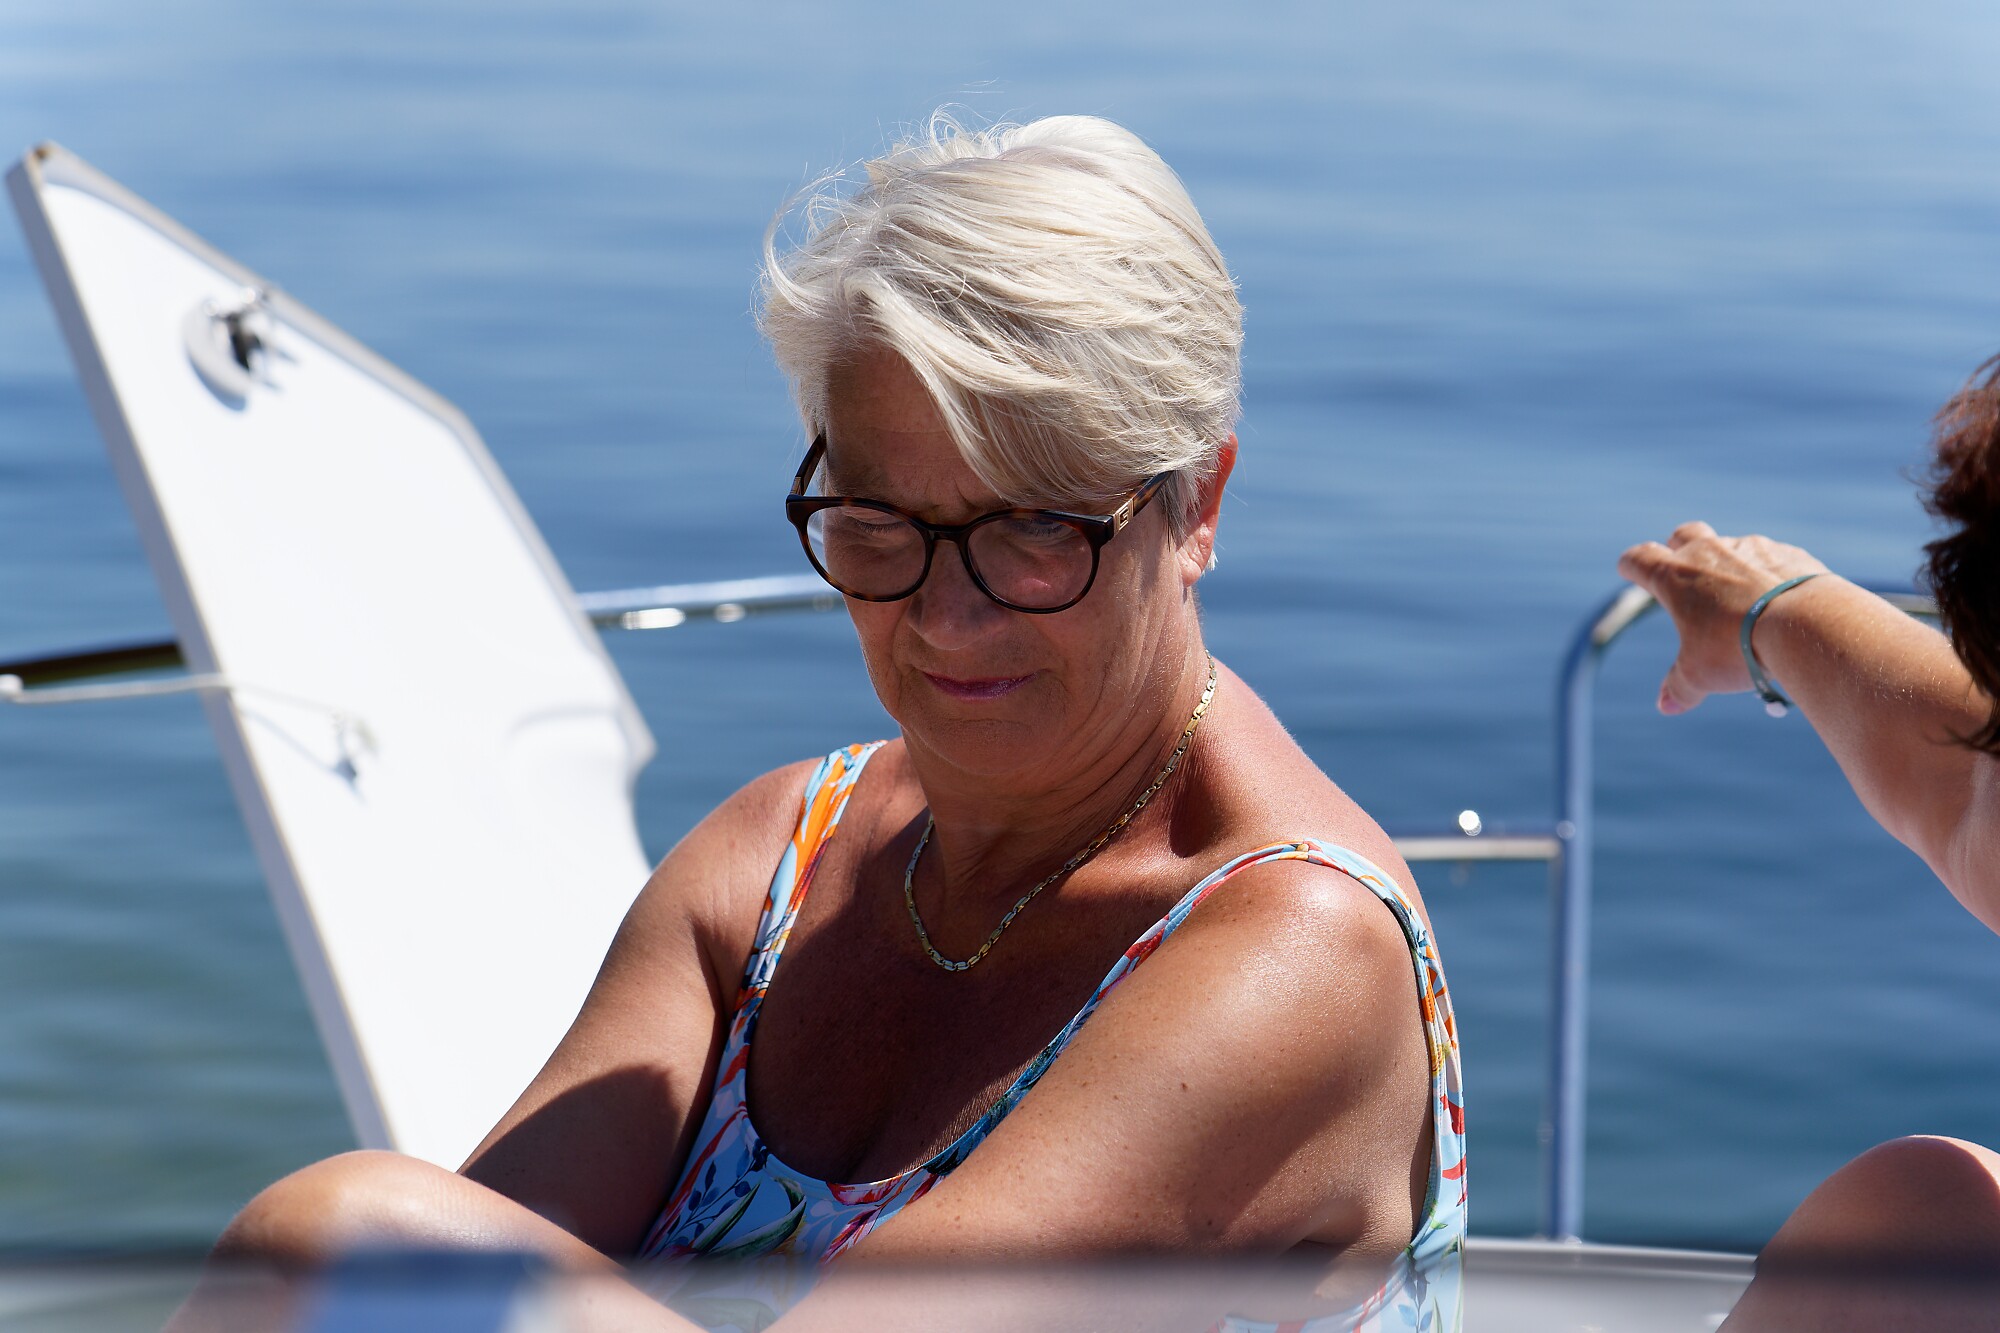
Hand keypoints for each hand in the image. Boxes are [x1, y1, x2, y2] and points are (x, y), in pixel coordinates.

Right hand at [1616, 521, 1829, 714]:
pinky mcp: (1787, 553)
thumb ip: (1680, 687)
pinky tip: (1776, 601)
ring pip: (1730, 547)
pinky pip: (1771, 559)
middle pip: (1683, 535)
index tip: (1629, 571)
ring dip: (1729, 566)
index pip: (1638, 558)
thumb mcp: (1700, 674)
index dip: (1631, 565)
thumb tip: (1667, 706)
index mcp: (1674, 577)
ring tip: (1740, 600)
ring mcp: (1750, 548)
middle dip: (1678, 549)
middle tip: (1684, 574)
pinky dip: (1767, 574)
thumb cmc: (1739, 648)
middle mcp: (1709, 553)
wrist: (1804, 624)